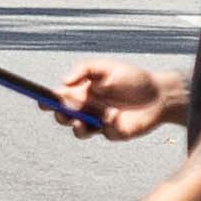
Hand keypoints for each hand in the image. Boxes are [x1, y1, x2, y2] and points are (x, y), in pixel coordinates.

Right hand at [57, 60, 171, 140]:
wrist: (160, 95)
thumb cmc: (133, 78)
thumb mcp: (106, 67)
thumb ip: (83, 70)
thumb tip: (63, 82)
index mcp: (80, 91)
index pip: (57, 97)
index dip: (46, 99)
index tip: (41, 100)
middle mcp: (86, 108)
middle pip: (62, 116)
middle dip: (59, 115)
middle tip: (64, 111)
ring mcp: (97, 122)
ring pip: (77, 130)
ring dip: (76, 126)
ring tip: (81, 121)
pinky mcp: (110, 133)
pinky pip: (101, 132)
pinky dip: (105, 124)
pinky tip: (115, 115)